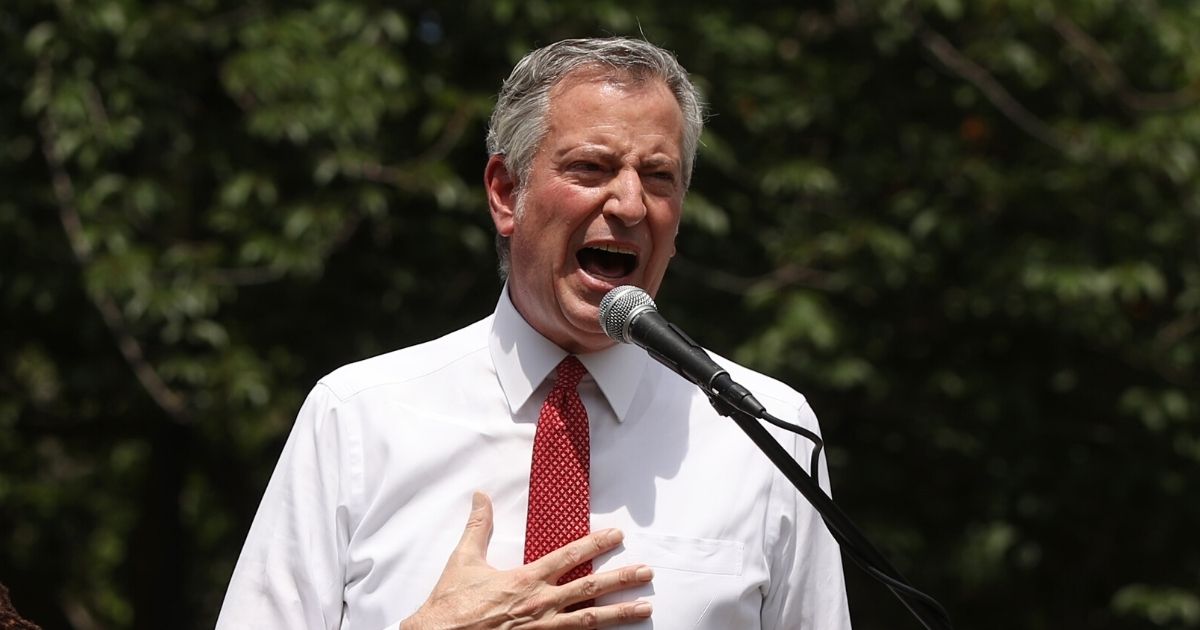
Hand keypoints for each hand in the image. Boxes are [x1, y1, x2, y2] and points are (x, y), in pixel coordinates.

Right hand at [401, 492, 652, 628]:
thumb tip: (481, 496)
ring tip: (646, 609)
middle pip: (589, 588)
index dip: (596, 543)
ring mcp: (542, 628)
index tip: (618, 536)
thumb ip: (478, 526)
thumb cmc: (451, 605)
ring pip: (589, 620)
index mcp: (525, 579)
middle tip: (647, 573)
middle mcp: (540, 604)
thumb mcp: (464, 559)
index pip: (569, 556)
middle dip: (621, 579)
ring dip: (620, 613)